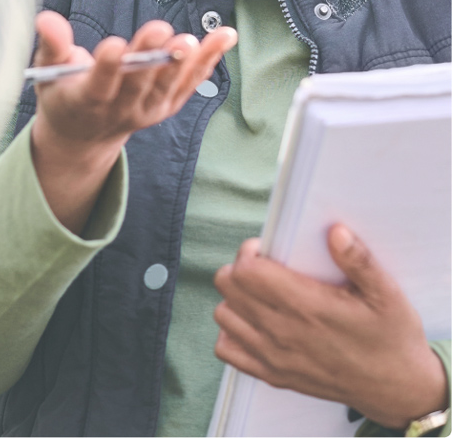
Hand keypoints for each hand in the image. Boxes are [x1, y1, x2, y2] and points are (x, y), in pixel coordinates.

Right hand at [28, 12, 235, 233]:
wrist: (84, 135)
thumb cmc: (63, 94)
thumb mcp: (48, 71)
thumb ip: (51, 45)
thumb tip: (46, 18)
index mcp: (86, 101)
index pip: (98, 85)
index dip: (107, 67)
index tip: (113, 46)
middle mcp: (120, 110)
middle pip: (138, 82)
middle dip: (150, 56)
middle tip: (161, 31)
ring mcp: (147, 110)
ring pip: (168, 85)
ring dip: (182, 62)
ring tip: (192, 39)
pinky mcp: (167, 106)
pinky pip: (190, 82)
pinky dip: (208, 60)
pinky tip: (225, 36)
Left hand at [214, 225, 448, 428]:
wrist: (397, 389)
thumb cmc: (391, 337)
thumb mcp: (386, 294)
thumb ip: (359, 261)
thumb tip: (336, 232)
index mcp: (308, 308)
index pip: (247, 272)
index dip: (250, 253)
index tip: (268, 251)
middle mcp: (284, 333)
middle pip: (228, 287)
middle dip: (240, 269)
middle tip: (264, 268)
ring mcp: (275, 357)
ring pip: (223, 315)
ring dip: (235, 299)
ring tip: (260, 294)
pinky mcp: (273, 375)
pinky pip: (227, 351)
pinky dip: (232, 333)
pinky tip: (254, 323)